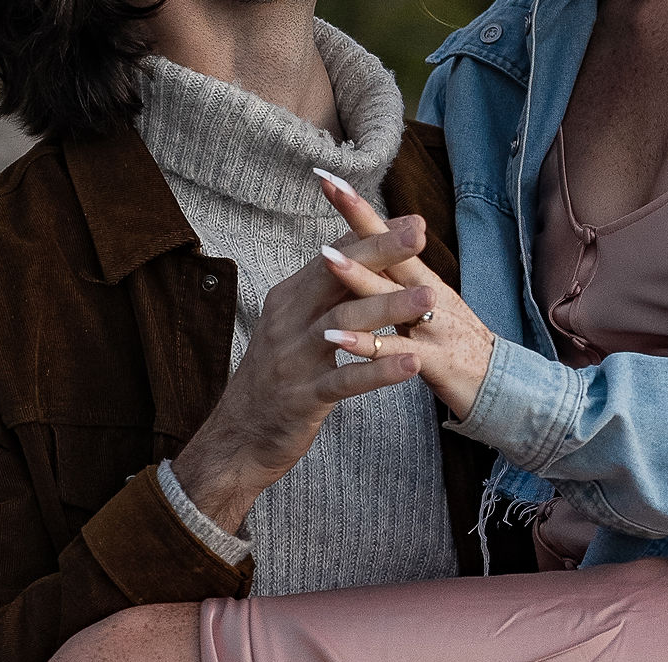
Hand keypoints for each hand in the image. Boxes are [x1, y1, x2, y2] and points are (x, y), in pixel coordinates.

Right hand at [173, 207, 436, 533]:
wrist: (238, 436)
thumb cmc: (278, 374)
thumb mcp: (294, 323)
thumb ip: (323, 290)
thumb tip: (355, 249)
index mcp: (290, 298)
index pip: (332, 256)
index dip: (372, 235)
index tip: (413, 220)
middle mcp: (289, 320)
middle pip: (337, 277)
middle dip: (380, 253)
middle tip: (420, 236)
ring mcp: (295, 358)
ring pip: (344, 323)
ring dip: (390, 308)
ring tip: (430, 297)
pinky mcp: (304, 397)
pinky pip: (344, 380)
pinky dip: (379, 371)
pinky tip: (412, 364)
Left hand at [314, 172, 495, 422]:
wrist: (499, 387)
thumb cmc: (453, 344)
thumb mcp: (428, 304)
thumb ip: (399, 278)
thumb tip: (372, 247)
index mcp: (421, 280)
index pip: (388, 236)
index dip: (360, 208)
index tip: (328, 177)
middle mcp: (429, 293)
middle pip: (391, 252)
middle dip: (360, 221)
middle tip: (331, 188)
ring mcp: (433, 325)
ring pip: (391, 297)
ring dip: (359, 277)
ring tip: (325, 256)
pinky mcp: (434, 361)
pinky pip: (397, 351)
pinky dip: (369, 346)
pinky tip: (341, 339)